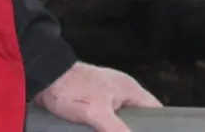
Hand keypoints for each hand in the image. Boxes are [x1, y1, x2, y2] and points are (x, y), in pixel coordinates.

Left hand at [33, 61, 160, 131]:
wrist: (45, 78)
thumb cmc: (71, 89)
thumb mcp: (96, 113)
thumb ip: (116, 130)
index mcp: (129, 88)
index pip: (154, 109)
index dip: (159, 125)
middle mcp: (121, 90)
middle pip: (138, 116)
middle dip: (136, 129)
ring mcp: (107, 96)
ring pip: (121, 119)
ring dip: (119, 129)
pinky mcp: (93, 102)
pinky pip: (107, 118)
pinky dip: (106, 127)